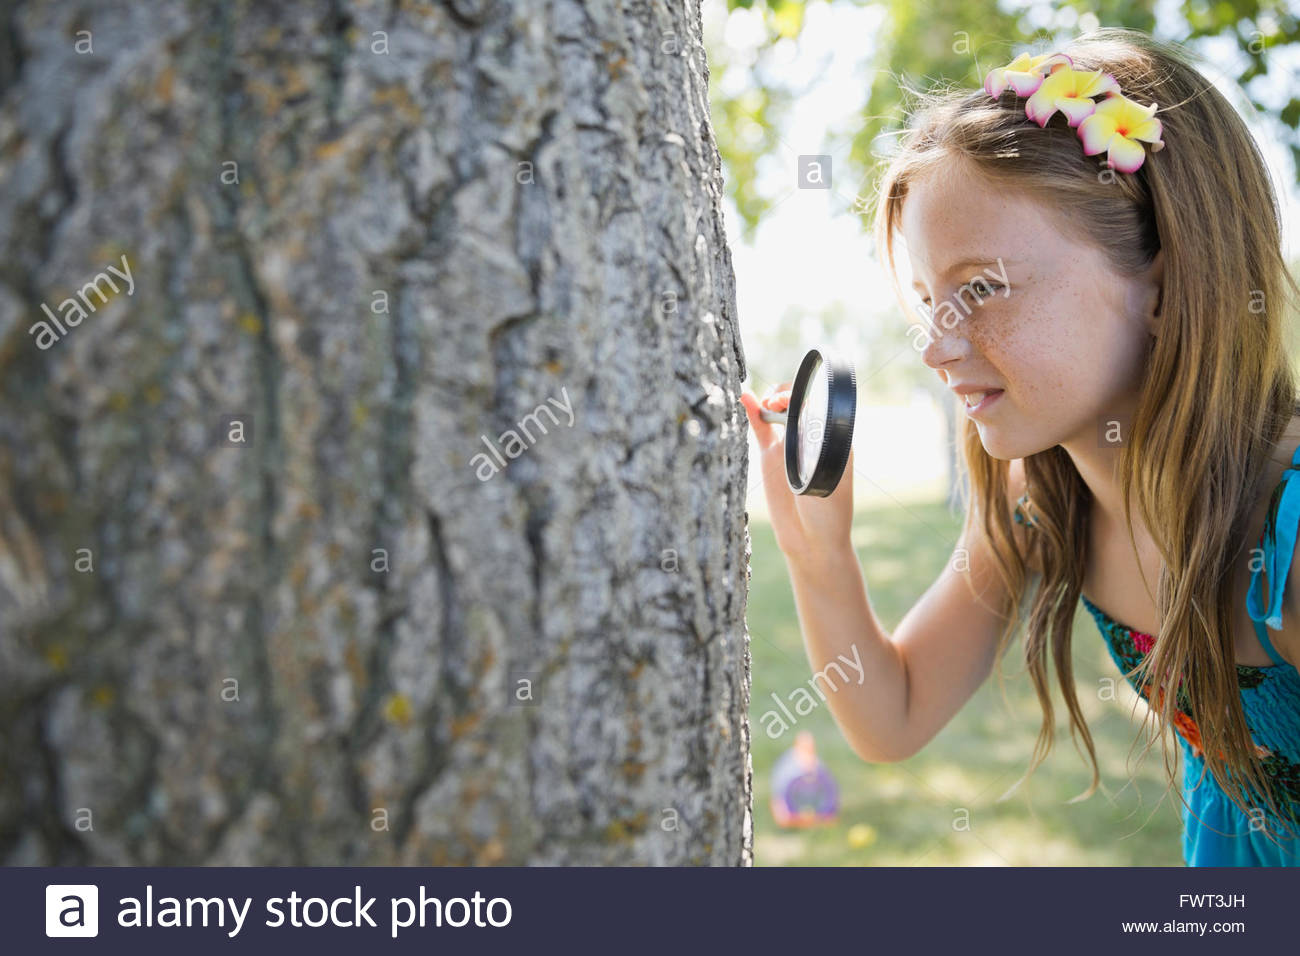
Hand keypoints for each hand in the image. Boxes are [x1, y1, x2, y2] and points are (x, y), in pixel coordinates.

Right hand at [740, 382, 854, 564]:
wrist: (813, 542)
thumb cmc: (830, 511)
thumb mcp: (828, 474)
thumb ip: (814, 446)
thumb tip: (802, 414)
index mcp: (832, 437)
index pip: (816, 405)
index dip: (801, 397)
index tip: (790, 404)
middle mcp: (810, 437)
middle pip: (795, 403)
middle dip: (784, 396)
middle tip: (774, 404)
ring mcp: (789, 445)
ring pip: (777, 413)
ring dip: (769, 401)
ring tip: (763, 403)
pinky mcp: (771, 457)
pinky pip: (761, 429)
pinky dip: (753, 412)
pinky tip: (745, 397)